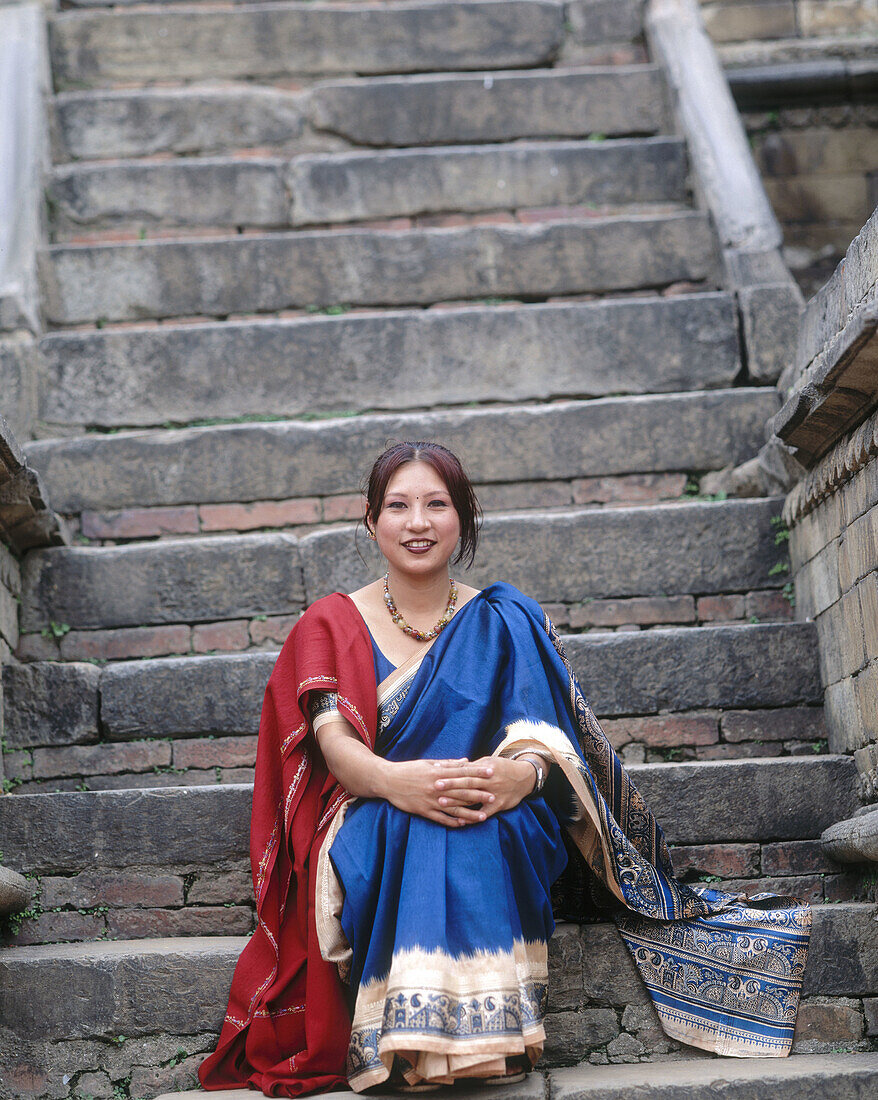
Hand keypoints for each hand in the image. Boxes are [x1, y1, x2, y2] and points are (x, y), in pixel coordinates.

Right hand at [379, 758, 503, 827]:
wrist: (387, 780)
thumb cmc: (409, 769)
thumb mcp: (428, 764)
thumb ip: (448, 764)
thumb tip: (466, 761)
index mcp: (438, 773)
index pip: (462, 772)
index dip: (478, 772)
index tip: (491, 772)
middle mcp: (436, 787)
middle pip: (461, 791)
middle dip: (479, 794)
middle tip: (494, 796)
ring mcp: (430, 800)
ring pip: (454, 807)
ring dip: (470, 812)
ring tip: (484, 815)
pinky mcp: (423, 811)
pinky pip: (440, 818)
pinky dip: (452, 822)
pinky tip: (464, 824)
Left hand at [433, 755, 536, 821]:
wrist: (525, 777)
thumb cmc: (502, 768)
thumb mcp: (489, 762)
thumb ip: (471, 766)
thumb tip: (452, 764)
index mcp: (485, 768)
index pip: (465, 770)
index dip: (451, 771)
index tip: (436, 772)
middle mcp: (489, 781)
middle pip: (466, 783)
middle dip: (450, 785)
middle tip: (434, 786)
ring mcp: (494, 793)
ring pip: (472, 798)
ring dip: (456, 801)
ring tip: (441, 803)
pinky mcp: (499, 805)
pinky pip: (485, 812)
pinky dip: (473, 817)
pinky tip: (461, 820)